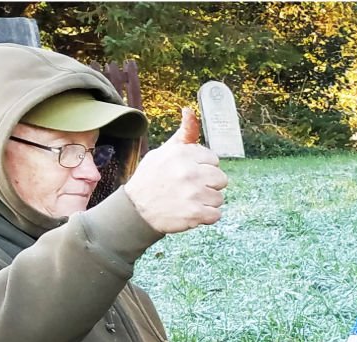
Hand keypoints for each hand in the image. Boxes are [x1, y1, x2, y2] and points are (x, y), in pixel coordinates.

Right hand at [123, 107, 226, 234]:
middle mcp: (189, 172)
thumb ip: (183, 135)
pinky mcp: (195, 214)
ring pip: (219, 197)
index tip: (189, 172)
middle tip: (190, 188)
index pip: (213, 159)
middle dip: (209, 184)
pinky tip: (191, 212)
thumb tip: (189, 110)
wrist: (136, 209)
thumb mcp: (164, 152)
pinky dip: (206, 216)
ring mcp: (193, 194)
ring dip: (207, 201)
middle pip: (221, 179)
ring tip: (188, 200)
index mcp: (183, 154)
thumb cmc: (152, 177)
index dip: (203, 167)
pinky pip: (216, 215)